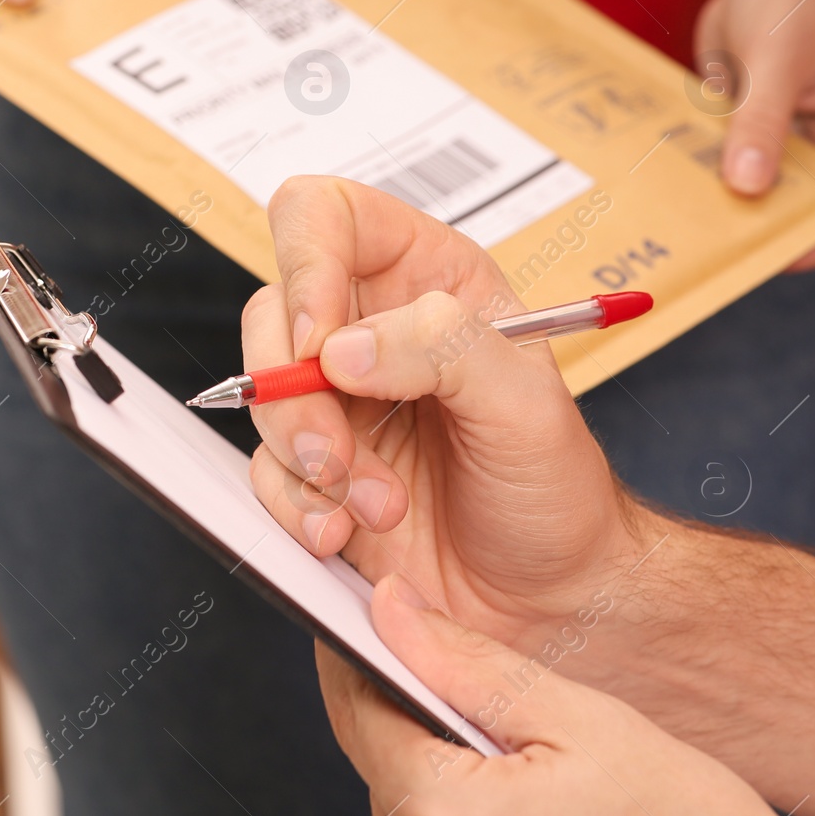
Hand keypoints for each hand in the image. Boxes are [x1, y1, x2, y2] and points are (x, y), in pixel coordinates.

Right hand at [244, 176, 644, 646]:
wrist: (548, 598)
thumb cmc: (555, 489)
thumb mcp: (525, 404)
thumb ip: (442, 349)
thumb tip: (341, 347)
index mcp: (427, 277)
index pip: (326, 216)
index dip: (306, 264)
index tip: (321, 343)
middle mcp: (371, 327)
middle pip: (272, 312)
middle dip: (294, 392)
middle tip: (338, 453)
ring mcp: (335, 400)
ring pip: (260, 396)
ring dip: (306, 459)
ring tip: (377, 505)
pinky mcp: (312, 468)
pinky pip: (261, 470)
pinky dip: (297, 506)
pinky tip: (348, 530)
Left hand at [317, 576, 772, 815]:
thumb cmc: (672, 812)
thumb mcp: (577, 720)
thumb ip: (471, 662)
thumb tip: (390, 604)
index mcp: (440, 807)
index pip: (357, 700)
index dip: (358, 637)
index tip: (370, 591)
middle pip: (366, 738)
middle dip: (382, 676)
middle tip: (410, 617)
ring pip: (391, 771)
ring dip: (411, 723)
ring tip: (456, 679)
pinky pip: (424, 805)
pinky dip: (437, 764)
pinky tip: (477, 736)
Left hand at [698, 0, 814, 270]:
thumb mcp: (779, 54)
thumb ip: (763, 122)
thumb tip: (748, 185)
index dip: (809, 242)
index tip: (754, 254)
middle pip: (801, 214)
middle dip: (756, 228)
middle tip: (699, 246)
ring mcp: (796, 142)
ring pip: (761, 196)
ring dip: (723, 206)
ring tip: (674, 225)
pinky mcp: (756, 130)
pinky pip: (731, 167)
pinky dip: (704, 177)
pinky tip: (667, 187)